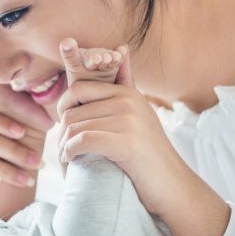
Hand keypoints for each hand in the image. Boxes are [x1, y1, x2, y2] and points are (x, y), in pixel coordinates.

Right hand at [0, 68, 53, 200]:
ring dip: (4, 168)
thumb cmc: (24, 158)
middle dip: (13, 151)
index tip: (21, 132)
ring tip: (26, 178)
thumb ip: (21, 105)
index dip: (3, 123)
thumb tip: (6, 77)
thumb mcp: (31, 131)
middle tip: (35, 161)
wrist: (16, 196)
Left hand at [55, 53, 185, 216]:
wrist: (173, 188)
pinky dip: (69, 153)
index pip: (78, 89)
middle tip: (61, 151)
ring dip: (63, 147)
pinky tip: (70, 162)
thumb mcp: (137, 116)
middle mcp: (128, 102)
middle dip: (62, 133)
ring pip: (75, 127)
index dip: (63, 108)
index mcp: (127, 93)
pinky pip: (82, 140)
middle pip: (73, 111)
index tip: (62, 128)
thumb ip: (125, 86)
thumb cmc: (147, 156)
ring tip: (65, 160)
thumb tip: (121, 47)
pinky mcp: (126, 142)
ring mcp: (129, 121)